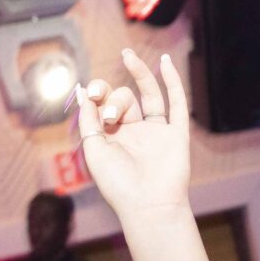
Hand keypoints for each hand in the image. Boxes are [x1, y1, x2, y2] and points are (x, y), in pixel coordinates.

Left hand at [74, 49, 192, 223]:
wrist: (148, 206)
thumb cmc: (117, 184)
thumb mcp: (93, 149)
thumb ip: (88, 120)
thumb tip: (82, 92)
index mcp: (113, 139)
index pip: (104, 106)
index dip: (97, 95)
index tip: (91, 94)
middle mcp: (135, 134)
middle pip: (124, 100)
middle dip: (114, 101)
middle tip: (111, 118)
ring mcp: (157, 133)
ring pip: (148, 96)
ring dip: (138, 74)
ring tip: (126, 54)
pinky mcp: (176, 135)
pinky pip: (177, 104)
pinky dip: (172, 83)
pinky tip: (165, 63)